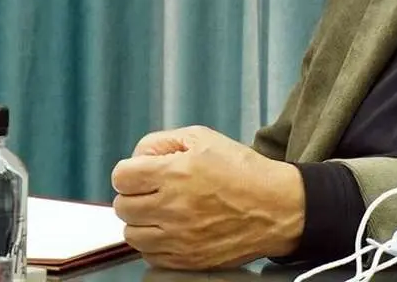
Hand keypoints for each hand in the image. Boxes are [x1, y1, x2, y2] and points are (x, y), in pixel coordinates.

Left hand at [111, 125, 304, 269]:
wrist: (276, 207)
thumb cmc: (243, 171)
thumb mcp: (203, 137)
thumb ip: (162, 142)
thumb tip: (137, 157)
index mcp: (175, 173)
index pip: (121, 177)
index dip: (129, 171)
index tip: (139, 173)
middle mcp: (173, 207)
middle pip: (123, 206)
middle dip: (133, 195)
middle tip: (151, 191)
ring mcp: (179, 237)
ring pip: (132, 235)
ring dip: (141, 221)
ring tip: (161, 211)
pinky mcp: (188, 259)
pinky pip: (150, 256)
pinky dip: (154, 244)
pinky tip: (171, 229)